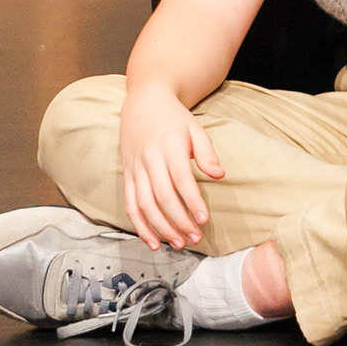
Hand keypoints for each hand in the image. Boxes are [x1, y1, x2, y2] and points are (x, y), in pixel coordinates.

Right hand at [120, 83, 224, 250]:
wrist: (143, 103)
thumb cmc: (174, 118)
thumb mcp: (195, 128)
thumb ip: (207, 153)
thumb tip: (220, 175)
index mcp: (169, 146)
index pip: (180, 178)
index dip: (191, 201)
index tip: (204, 219)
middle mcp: (149, 159)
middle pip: (162, 196)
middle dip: (179, 221)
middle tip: (195, 237)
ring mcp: (135, 169)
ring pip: (144, 205)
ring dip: (160, 228)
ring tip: (178, 243)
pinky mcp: (127, 176)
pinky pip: (130, 206)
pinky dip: (139, 226)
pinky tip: (153, 241)